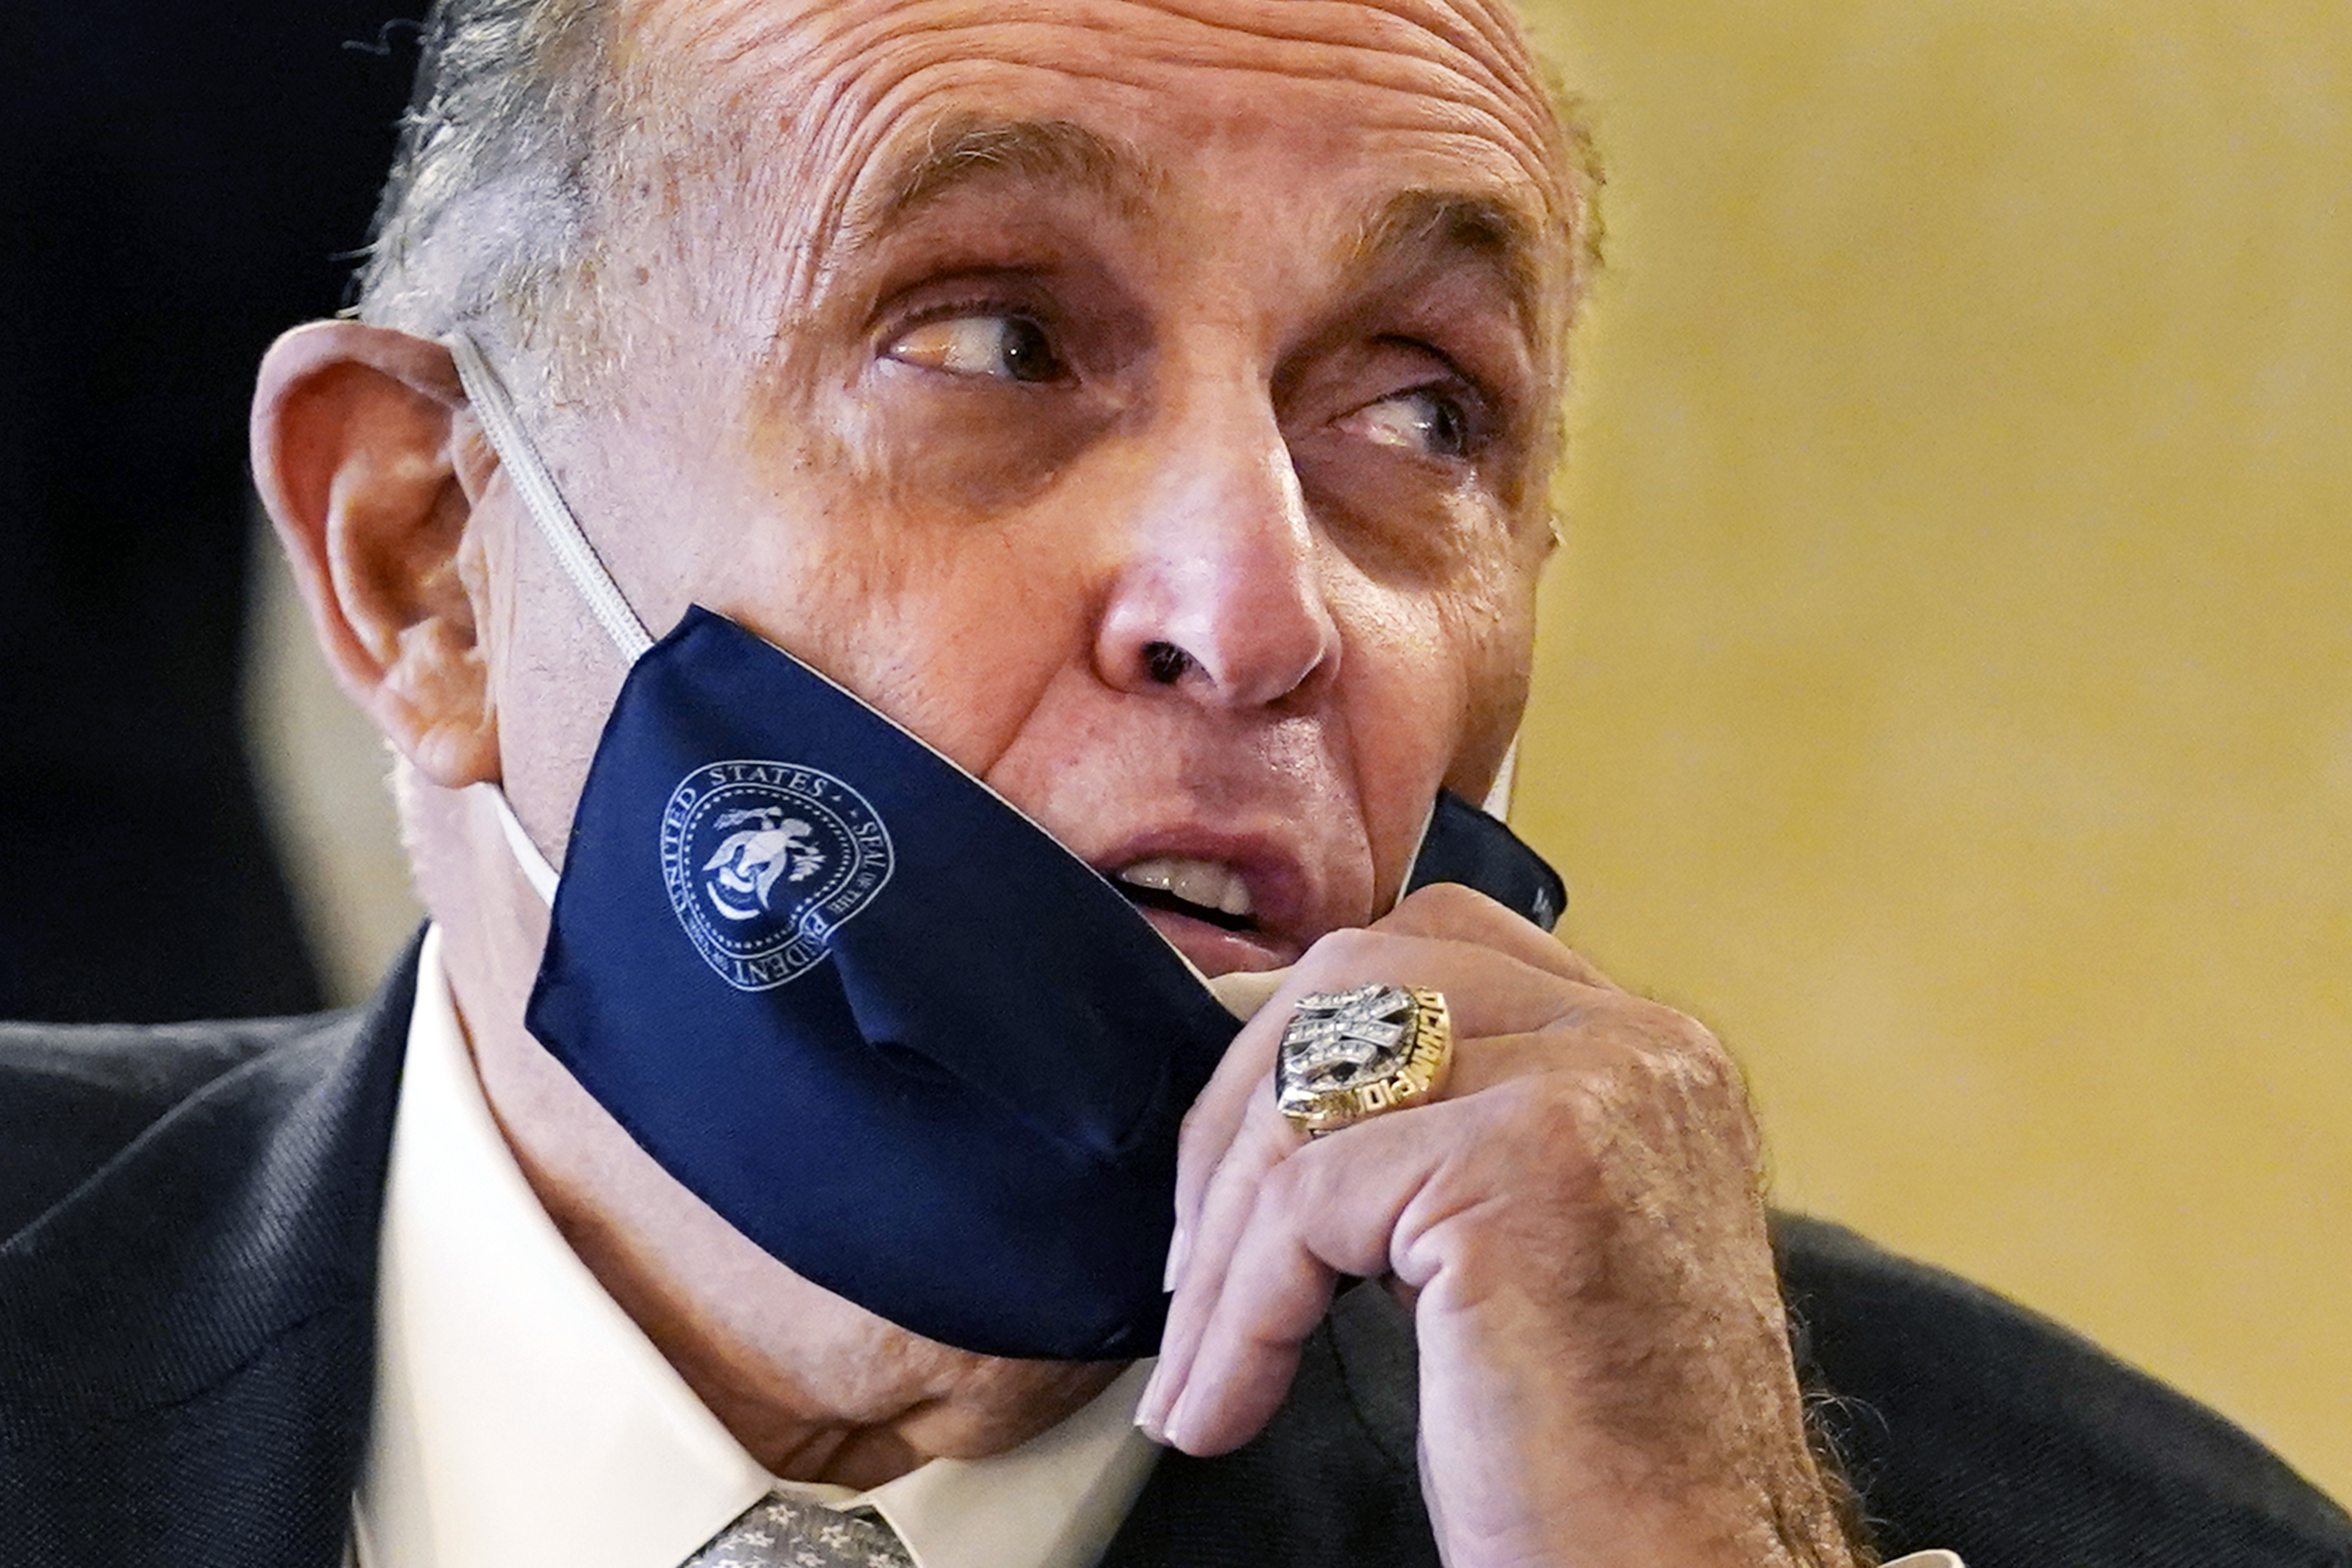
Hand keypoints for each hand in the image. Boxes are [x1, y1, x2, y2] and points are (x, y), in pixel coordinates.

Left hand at [1135, 885, 1865, 1567]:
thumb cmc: (1599, 1446)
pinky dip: (1238, 1316)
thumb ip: (1451, 1131)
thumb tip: (1282, 1097)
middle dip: (1238, 1114)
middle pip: (1355, 978)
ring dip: (1220, 1240)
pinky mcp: (1528, 1166)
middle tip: (1191, 1260)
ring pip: (1315, 1091)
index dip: (1303, 1039)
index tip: (1240, 1172)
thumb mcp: (1533, 1238)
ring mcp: (1590, 1089)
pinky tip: (1226, 1405)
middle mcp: (1635, 1043)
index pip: (1431, 942)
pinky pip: (1305, 1206)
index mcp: (1644, 1049)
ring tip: (1198, 1362)